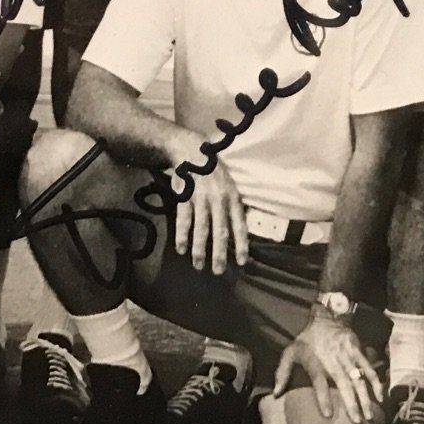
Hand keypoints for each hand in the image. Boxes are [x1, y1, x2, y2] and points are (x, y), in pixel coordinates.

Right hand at [172, 144, 247, 273]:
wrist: (192, 152)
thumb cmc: (214, 173)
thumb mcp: (230, 186)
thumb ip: (234, 207)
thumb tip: (241, 231)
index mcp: (232, 198)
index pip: (239, 225)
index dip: (241, 244)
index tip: (242, 262)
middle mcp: (218, 200)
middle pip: (220, 231)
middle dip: (219, 253)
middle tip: (218, 271)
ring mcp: (201, 198)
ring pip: (201, 228)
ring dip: (199, 249)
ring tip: (198, 265)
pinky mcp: (185, 196)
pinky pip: (184, 219)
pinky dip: (182, 235)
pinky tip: (181, 249)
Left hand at [270, 312, 380, 423]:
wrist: (326, 316)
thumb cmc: (307, 340)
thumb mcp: (290, 352)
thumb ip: (282, 373)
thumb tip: (276, 394)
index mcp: (315, 362)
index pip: (319, 382)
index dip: (323, 397)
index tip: (327, 414)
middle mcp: (333, 360)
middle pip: (343, 383)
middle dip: (351, 403)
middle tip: (356, 421)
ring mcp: (348, 355)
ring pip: (358, 378)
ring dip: (365, 397)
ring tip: (369, 415)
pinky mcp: (358, 351)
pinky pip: (369, 368)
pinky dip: (376, 383)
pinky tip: (380, 397)